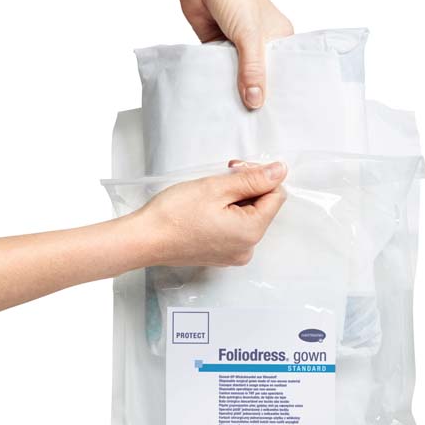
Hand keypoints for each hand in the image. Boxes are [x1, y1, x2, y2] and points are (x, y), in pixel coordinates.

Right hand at [137, 161, 286, 266]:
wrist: (145, 238)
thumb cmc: (174, 215)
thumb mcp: (217, 187)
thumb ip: (253, 179)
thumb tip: (279, 171)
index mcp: (251, 232)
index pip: (276, 196)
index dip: (260, 176)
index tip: (237, 169)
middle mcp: (247, 248)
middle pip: (262, 207)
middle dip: (245, 187)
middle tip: (222, 175)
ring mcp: (233, 254)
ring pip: (247, 216)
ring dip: (234, 199)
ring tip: (208, 193)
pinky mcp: (220, 255)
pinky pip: (234, 229)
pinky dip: (225, 214)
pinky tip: (205, 208)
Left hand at [177, 0, 292, 109]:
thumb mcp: (249, 36)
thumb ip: (252, 70)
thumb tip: (255, 103)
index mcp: (279, 36)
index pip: (284, 71)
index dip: (281, 92)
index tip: (281, 118)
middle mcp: (260, 42)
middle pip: (259, 76)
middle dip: (256, 95)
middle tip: (255, 127)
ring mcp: (236, 44)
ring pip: (237, 75)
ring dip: (233, 89)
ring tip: (235, 120)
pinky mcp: (215, 45)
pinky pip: (217, 70)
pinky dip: (216, 81)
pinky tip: (216, 101)